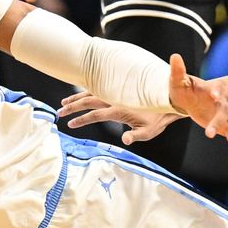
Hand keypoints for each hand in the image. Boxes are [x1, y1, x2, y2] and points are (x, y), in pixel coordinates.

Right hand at [60, 88, 177, 143]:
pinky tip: (80, 93)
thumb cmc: (158, 118)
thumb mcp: (149, 132)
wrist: (167, 98)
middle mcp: (115, 98)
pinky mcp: (118, 88)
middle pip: (88, 101)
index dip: (82, 120)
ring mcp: (116, 92)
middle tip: (60, 113)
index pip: (96, 115)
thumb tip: (124, 140)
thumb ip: (135, 136)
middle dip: (73, 107)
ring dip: (77, 97)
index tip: (70, 125)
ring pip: (91, 92)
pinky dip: (87, 90)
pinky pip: (98, 87)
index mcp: (120, 110)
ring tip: (64, 103)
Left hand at [165, 54, 227, 162]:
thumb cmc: (187, 88)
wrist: (195, 98)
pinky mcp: (225, 128)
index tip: (213, 93)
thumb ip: (177, 71)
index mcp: (212, 90)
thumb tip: (174, 56)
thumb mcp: (179, 80)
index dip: (215, 91)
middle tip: (209, 133)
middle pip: (223, 111)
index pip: (216, 89)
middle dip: (218, 121)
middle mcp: (222, 103)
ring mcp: (225, 116)